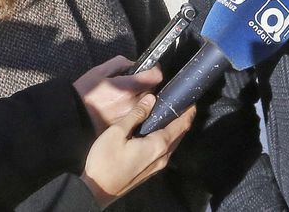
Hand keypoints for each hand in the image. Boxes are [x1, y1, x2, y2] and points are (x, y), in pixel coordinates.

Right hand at [74, 56, 161, 133]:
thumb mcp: (100, 71)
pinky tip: (127, 109)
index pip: (154, 77)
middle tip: (138, 83)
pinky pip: (141, 118)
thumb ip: (120, 63)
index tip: (151, 68)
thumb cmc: (85, 92)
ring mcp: (132, 118)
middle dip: (148, 85)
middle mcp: (133, 104)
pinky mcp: (128, 128)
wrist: (74, 116)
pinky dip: (138, 112)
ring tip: (131, 97)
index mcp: (127, 88)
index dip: (155, 70)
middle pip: (153, 92)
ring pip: (149, 106)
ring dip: (145, 99)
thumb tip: (134, 65)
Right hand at [80, 94, 194, 207]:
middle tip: (179, 102)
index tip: (190, 98)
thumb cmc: (105, 160)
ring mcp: (158, 166)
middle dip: (183, 118)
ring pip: (173, 143)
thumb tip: (151, 99)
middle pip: (180, 134)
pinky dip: (167, 137)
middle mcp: (163, 157)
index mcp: (158, 145)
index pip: (182, 125)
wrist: (98, 190)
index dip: (189, 111)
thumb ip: (136, 115)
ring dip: (175, 128)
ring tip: (169, 113)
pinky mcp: (151, 171)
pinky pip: (165, 150)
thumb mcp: (117, 132)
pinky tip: (156, 130)